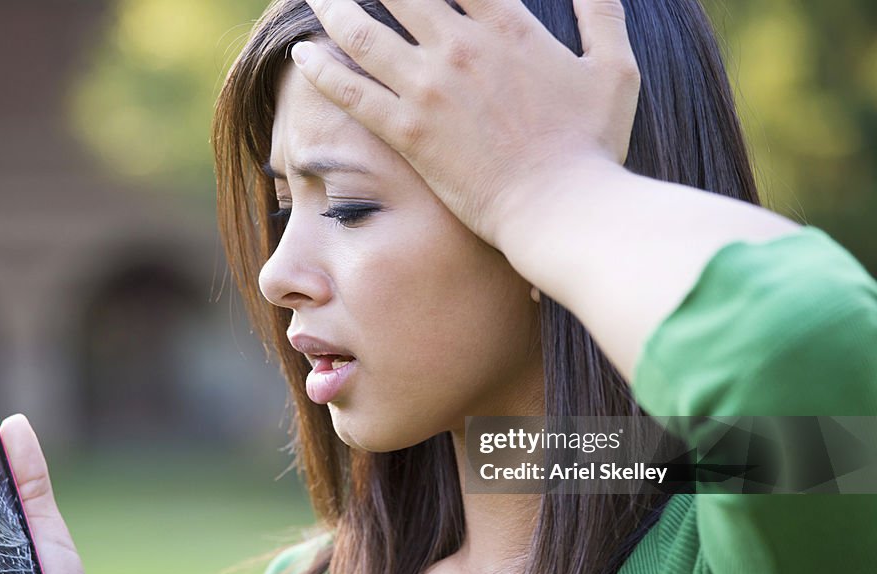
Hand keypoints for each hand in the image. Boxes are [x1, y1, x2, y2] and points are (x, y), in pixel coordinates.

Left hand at [293, 0, 640, 250]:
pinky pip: (352, 92)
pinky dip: (323, 69)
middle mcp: (460, 47)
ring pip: (363, 32)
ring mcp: (429, 89)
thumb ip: (602, 13)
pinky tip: (304, 55)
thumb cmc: (592, 145)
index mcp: (507, 26)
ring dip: (335, 9)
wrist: (559, 208)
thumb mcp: (615, 68)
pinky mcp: (408, 131)